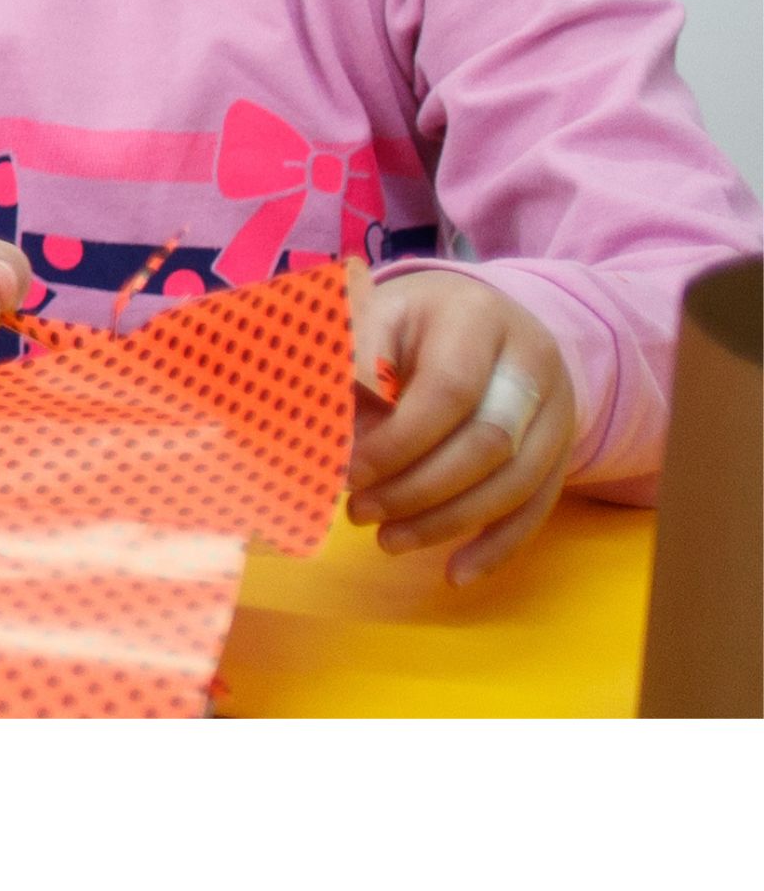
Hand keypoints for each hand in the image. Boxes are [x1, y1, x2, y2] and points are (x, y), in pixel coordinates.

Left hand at [347, 269, 581, 582]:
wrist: (481, 319)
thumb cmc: (408, 324)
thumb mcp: (371, 320)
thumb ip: (351, 369)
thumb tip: (329, 439)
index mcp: (476, 317)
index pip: (449, 390)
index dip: (398, 442)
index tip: (350, 475)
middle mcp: (531, 361)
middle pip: (491, 442)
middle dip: (419, 488)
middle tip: (359, 513)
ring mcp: (557, 409)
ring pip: (516, 482)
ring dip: (448, 522)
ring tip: (387, 541)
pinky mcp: (562, 450)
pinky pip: (538, 507)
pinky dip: (496, 546)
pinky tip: (454, 574)